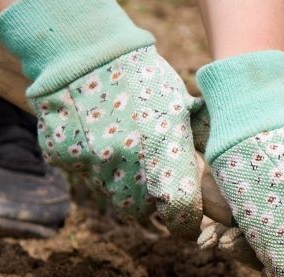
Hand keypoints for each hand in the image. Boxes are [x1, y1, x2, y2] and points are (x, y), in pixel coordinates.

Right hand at [0, 0, 208, 238]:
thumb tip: (220, 173)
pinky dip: (92, 162)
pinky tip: (97, 134)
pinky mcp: (63, 158)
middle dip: (151, 202)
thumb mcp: (182, 108)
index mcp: (164, 157)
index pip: (179, 214)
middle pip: (142, 211)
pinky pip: (83, 173)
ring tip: (125, 147)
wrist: (84, 48)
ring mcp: (91, 166)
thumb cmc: (144, 76)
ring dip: (122, 183)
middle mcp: (126, 169)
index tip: (188, 221)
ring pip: (111, 194)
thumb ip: (197, 145)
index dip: (186, 221)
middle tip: (154, 178)